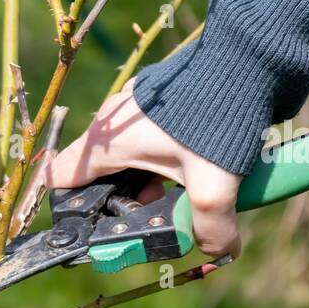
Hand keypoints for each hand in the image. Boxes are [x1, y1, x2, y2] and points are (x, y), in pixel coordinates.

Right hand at [46, 81, 243, 257]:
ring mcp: (133, 107)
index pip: (60, 180)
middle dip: (127, 201)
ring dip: (152, 180)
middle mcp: (111, 123)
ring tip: (183, 187)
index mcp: (105, 142)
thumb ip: (211, 227)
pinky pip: (150, 138)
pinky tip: (195, 161)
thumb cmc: (214, 119)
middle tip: (158, 211)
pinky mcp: (157, 99)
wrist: (248, 57)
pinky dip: (166, 157)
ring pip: (130, 158)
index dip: (72, 211)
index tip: (96, 230)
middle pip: (102, 175)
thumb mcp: (213, 185)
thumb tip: (221, 250)